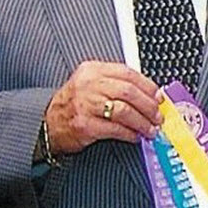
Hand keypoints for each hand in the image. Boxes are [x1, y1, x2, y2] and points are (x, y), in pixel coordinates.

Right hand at [45, 61, 161, 153]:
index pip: (127, 73)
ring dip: (142, 122)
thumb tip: (149, 95)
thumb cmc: (74, 105)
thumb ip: (116, 84)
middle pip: (128, 92)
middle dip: (148, 106)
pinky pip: (115, 129)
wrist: (49, 123)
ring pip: (124, 110)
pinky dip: (130, 134)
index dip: (148, 86)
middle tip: (158, 116)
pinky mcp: (85, 125)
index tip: (159, 97)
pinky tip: (135, 136)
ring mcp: (86, 105)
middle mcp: (89, 85)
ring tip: (150, 129)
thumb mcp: (91, 84)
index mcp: (92, 70)